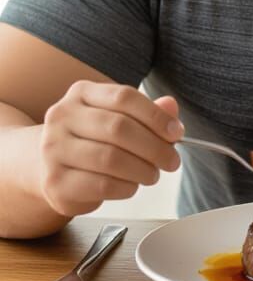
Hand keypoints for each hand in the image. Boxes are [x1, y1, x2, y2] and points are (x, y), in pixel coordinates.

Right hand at [39, 81, 183, 217]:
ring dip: (143, 170)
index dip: (156, 116)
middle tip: (172, 161)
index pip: (124, 97)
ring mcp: (53, 149)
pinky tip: (131, 186)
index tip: (177, 132)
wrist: (48, 167)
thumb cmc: (91, 140)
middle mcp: (62, 116)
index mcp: (82, 93)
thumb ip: (147, 113)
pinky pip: (101, 185)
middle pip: (119, 128)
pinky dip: (126, 188)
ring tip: (152, 175)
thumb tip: (171, 107)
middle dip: (155, 147)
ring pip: (111, 159)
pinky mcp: (55, 181)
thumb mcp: (118, 119)